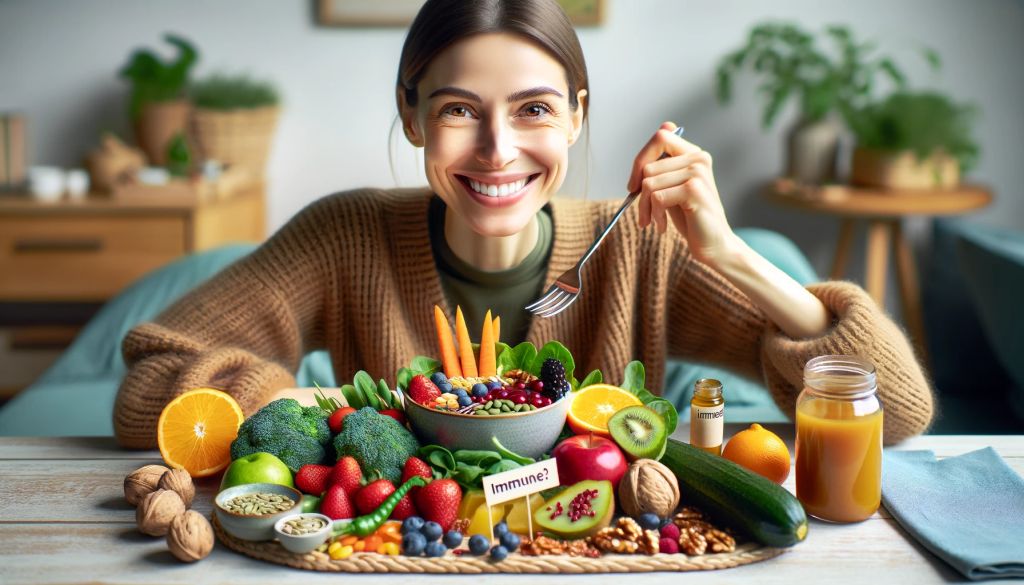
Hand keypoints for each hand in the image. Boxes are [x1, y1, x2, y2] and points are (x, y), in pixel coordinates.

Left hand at [627, 121, 737, 266]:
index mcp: (694, 154)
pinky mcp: (694, 190)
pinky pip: (656, 197)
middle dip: (638, 194)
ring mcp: (697, 173)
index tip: (634, 185)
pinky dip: (654, 215)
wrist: (713, 244)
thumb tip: (663, 127)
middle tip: (644, 214)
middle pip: (648, 166)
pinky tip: (662, 226)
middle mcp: (698, 159)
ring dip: (645, 208)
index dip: (640, 160)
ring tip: (655, 221)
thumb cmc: (690, 217)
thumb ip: (662, 164)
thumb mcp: (672, 186)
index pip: (660, 137)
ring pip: (649, 183)